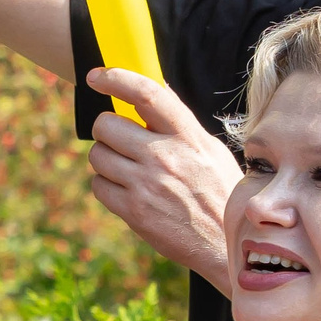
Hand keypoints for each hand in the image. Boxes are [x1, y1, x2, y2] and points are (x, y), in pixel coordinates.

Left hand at [85, 69, 239, 286]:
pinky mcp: (133, 211)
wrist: (224, 244)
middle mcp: (164, 156)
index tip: (96, 77)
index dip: (115, 78)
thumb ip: (180, 123)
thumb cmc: (219, 193)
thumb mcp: (210, 150)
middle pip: (106, 125)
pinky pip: (98, 185)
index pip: (145, 93)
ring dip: (106, 159)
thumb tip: (155, 92)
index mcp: (186, 135)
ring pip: (97, 155)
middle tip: (119, 140)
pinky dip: (106, 186)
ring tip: (128, 169)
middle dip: (106, 130)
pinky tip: (126, 190)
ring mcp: (146, 184)